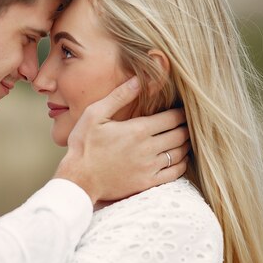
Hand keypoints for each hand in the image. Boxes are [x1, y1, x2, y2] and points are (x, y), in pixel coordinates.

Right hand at [55, 77, 189, 203]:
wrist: (78, 179)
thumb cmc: (83, 145)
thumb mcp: (95, 115)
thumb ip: (119, 96)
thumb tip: (139, 79)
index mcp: (138, 129)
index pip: (172, 117)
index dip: (180, 112)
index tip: (180, 110)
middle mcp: (148, 148)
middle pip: (180, 134)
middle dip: (185, 127)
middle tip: (184, 123)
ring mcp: (149, 167)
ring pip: (179, 153)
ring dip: (185, 144)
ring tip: (183, 139)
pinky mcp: (147, 183)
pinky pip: (175, 173)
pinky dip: (181, 164)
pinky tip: (178, 159)